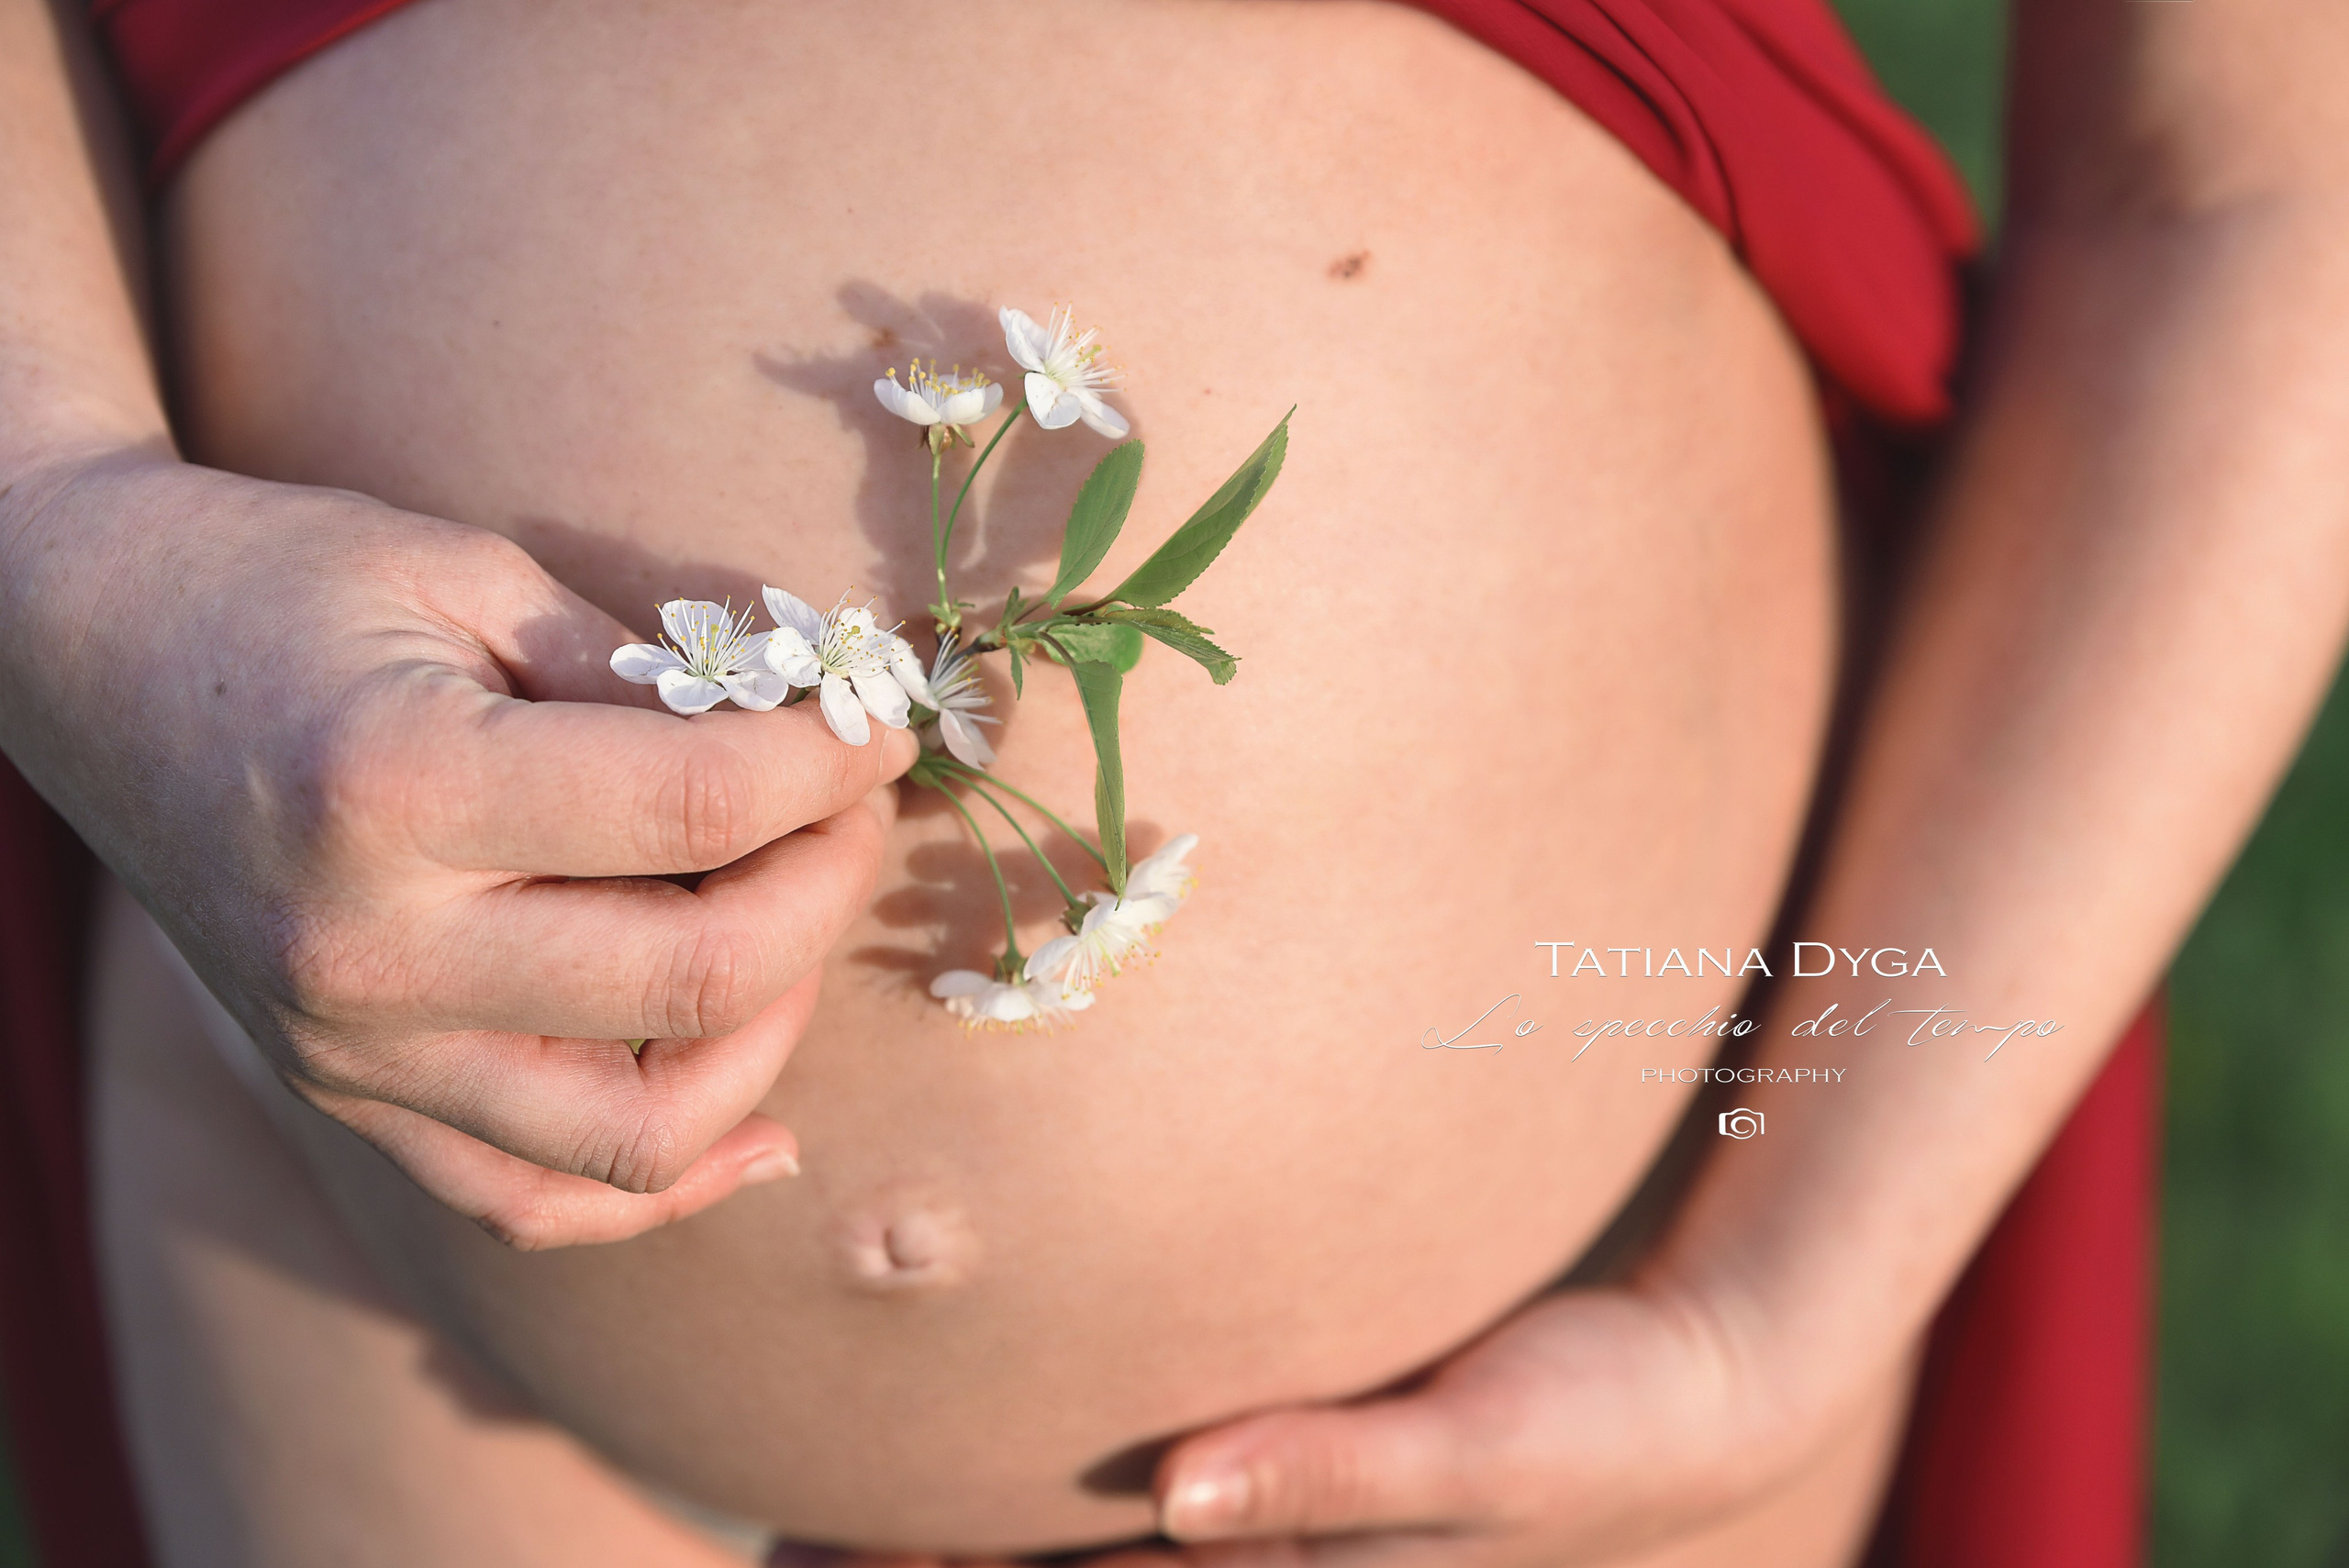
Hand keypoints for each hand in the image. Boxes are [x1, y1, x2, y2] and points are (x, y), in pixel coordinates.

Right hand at [0, 450, 913, 1247]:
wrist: (85, 650)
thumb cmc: (283, 584)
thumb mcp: (470, 578)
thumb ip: (646, 678)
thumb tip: (818, 742)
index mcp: (398, 789)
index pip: (701, 807)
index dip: (833, 764)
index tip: (881, 725)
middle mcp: (369, 954)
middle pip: (697, 980)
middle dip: (828, 883)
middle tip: (855, 806)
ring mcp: (351, 1052)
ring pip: (637, 1133)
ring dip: (772, 1031)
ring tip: (794, 919)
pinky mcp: (348, 1096)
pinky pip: (534, 1201)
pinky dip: (667, 1180)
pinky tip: (765, 1128)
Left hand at [827, 1275, 1868, 1567]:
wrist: (1688, 1388)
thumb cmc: (1591, 1421)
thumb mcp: (1485, 1444)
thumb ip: (1342, 1469)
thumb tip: (1184, 1496)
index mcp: (1289, 1566)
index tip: (834, 1549)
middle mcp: (1258, 1547)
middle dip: (930, 1555)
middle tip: (788, 1536)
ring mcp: (1271, 1506)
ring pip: (1095, 1534)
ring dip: (971, 1526)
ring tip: (826, 1508)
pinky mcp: (1297, 1449)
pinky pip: (1161, 1473)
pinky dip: (1058, 1478)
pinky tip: (1007, 1437)